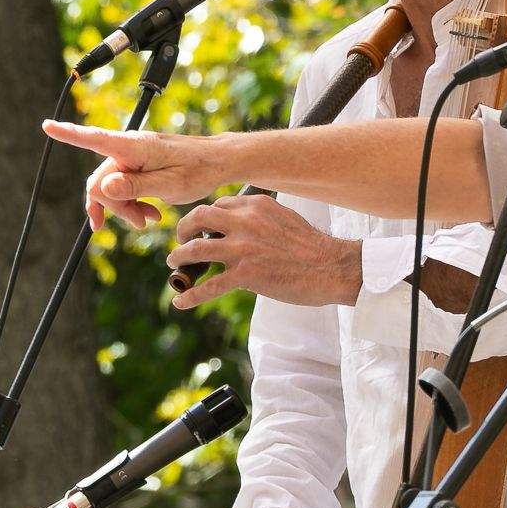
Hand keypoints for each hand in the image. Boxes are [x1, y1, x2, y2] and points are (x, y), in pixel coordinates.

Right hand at [41, 120, 232, 229]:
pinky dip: (132, 203)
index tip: (47, 125)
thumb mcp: (169, 185)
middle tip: (141, 222)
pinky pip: (123, 186)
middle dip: (114, 206)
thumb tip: (102, 187)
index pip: (94, 139)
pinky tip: (150, 214)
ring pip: (111, 187)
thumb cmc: (199, 170)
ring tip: (149, 220)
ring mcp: (133, 157)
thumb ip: (135, 187)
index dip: (68, 134)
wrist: (219, 163)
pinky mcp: (139, 166)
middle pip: (101, 180)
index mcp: (134, 147)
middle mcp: (129, 148)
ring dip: (125, 208)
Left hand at [168, 195, 362, 309]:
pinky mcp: (245, 275)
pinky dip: (191, 296)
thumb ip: (260, 217)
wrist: (332, 267)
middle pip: (199, 217)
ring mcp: (243, 249)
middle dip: (184, 228)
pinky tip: (180, 303)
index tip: (202, 225)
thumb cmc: (311, 246)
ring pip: (195, 249)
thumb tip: (240, 225)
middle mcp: (245, 222)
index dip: (206, 216)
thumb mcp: (284, 218)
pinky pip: (209, 286)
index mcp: (256, 205)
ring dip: (179, 257)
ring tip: (174, 263)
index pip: (219, 204)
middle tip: (181, 239)